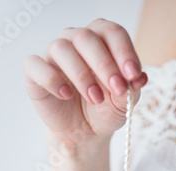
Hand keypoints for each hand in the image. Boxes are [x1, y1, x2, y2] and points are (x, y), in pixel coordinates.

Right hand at [23, 19, 146, 144]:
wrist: (84, 134)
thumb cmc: (104, 111)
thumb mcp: (123, 103)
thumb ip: (131, 89)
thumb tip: (140, 78)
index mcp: (101, 41)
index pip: (112, 32)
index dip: (124, 51)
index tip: (133, 75)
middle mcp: (75, 41)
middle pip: (86, 37)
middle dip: (104, 64)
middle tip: (117, 89)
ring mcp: (53, 56)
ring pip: (62, 48)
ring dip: (82, 74)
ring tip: (96, 99)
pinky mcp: (35, 74)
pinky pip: (35, 65)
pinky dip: (52, 79)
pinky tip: (66, 95)